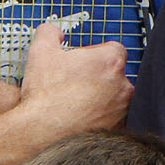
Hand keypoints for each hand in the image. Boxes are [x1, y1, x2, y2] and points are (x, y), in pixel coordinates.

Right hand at [7, 17, 130, 134]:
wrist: (43, 133)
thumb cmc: (46, 96)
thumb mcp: (41, 51)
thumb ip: (50, 32)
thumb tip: (53, 31)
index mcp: (110, 61)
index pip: (113, 48)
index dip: (95, 53)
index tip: (82, 60)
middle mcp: (122, 85)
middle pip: (115, 73)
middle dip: (98, 75)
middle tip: (76, 81)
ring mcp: (122, 109)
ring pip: (114, 96)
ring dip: (100, 96)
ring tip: (75, 101)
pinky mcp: (117, 129)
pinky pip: (112, 118)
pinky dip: (100, 117)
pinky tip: (80, 117)